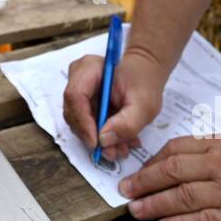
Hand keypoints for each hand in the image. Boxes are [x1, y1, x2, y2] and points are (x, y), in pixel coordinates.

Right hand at [62, 46, 163, 160]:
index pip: (76, 96)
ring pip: (79, 122)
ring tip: (120, 148)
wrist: (146, 72)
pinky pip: (85, 123)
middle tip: (113, 152)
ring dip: (98, 139)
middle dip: (92, 136)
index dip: (83, 123)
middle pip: (74, 112)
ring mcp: (78, 90)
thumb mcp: (144, 105)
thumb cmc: (145, 82)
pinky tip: (119, 142)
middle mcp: (77, 78)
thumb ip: (127, 123)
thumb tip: (104, 140)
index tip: (98, 144)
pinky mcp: (82, 102)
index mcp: (89, 68)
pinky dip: (101, 136)